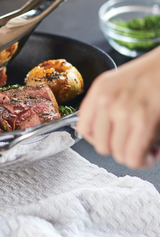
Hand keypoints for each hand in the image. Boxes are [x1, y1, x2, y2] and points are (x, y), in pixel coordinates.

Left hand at [77, 47, 159, 168]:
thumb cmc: (152, 75)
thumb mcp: (118, 83)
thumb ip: (103, 105)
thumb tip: (99, 135)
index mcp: (99, 90)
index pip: (83, 129)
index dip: (98, 139)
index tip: (111, 138)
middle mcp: (106, 100)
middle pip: (101, 146)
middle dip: (119, 149)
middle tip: (133, 142)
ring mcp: (123, 111)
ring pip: (118, 155)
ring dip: (134, 156)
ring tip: (145, 144)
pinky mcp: (143, 122)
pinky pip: (134, 157)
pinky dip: (144, 161)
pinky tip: (152, 151)